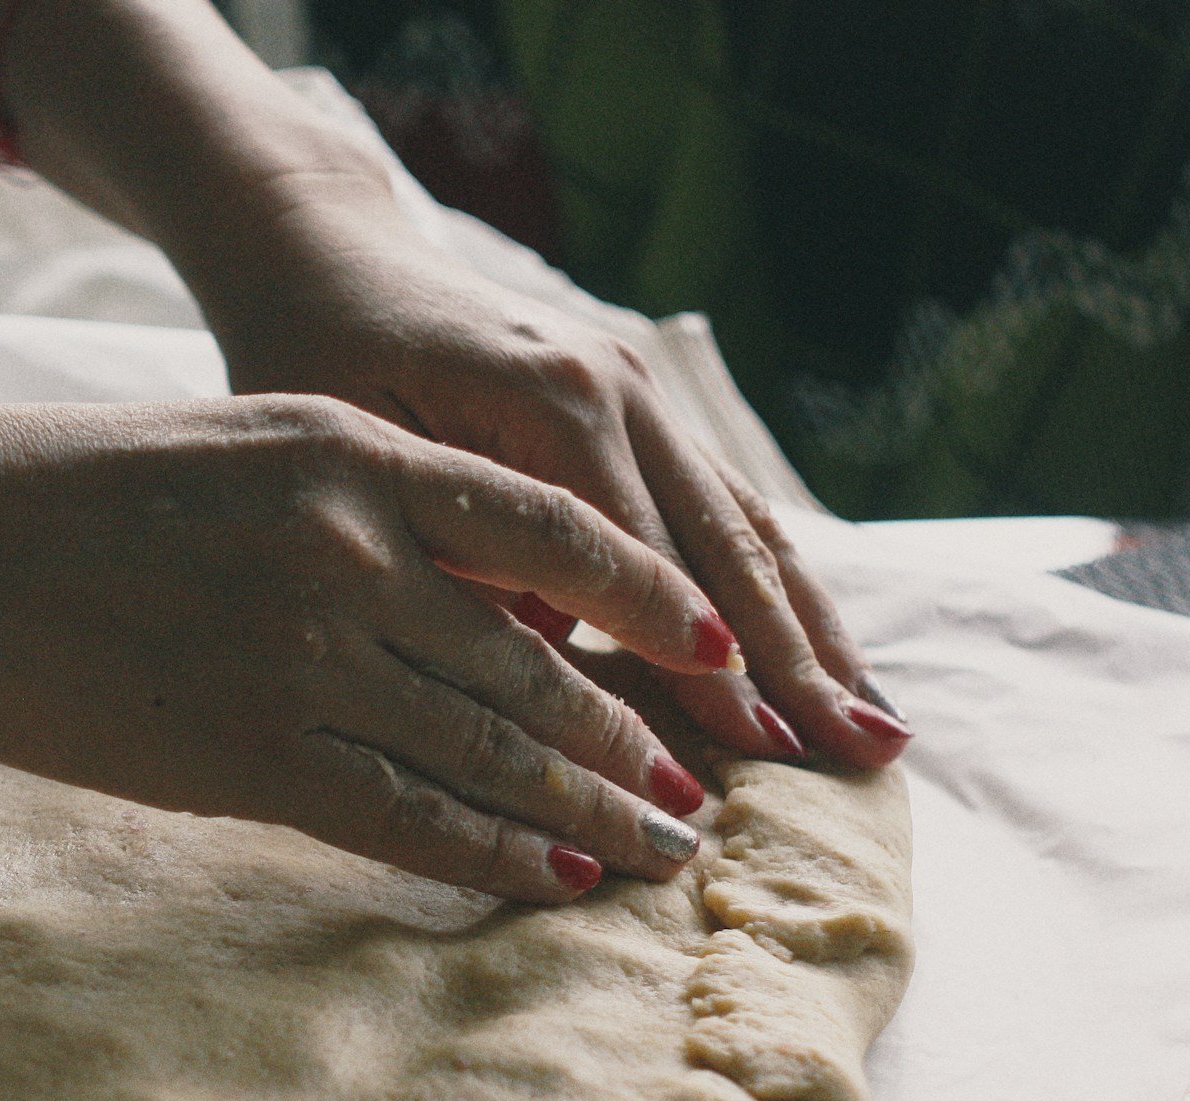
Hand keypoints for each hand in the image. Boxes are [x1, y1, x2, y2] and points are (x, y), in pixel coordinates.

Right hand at [0, 394, 739, 902]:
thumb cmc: (48, 490)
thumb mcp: (228, 444)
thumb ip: (350, 497)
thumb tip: (449, 578)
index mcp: (352, 449)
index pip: (554, 531)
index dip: (652, 603)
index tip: (713, 654)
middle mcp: (353, 546)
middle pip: (540, 659)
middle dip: (631, 738)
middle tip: (695, 794)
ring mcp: (304, 654)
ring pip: (491, 746)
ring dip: (587, 808)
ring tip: (654, 853)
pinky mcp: (245, 754)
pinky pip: (406, 816)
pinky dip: (492, 853)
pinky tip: (552, 882)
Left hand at [192, 198, 911, 770]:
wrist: (327, 256)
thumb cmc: (314, 362)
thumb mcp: (361, 453)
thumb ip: (456, 546)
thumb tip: (554, 653)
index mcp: (552, 401)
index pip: (647, 556)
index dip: (704, 660)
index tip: (760, 747)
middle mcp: (618, 389)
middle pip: (727, 546)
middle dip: (797, 659)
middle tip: (863, 754)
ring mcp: (640, 390)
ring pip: (748, 527)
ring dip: (815, 633)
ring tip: (876, 727)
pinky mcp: (640, 404)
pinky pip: (725, 505)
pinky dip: (778, 587)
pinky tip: (825, 660)